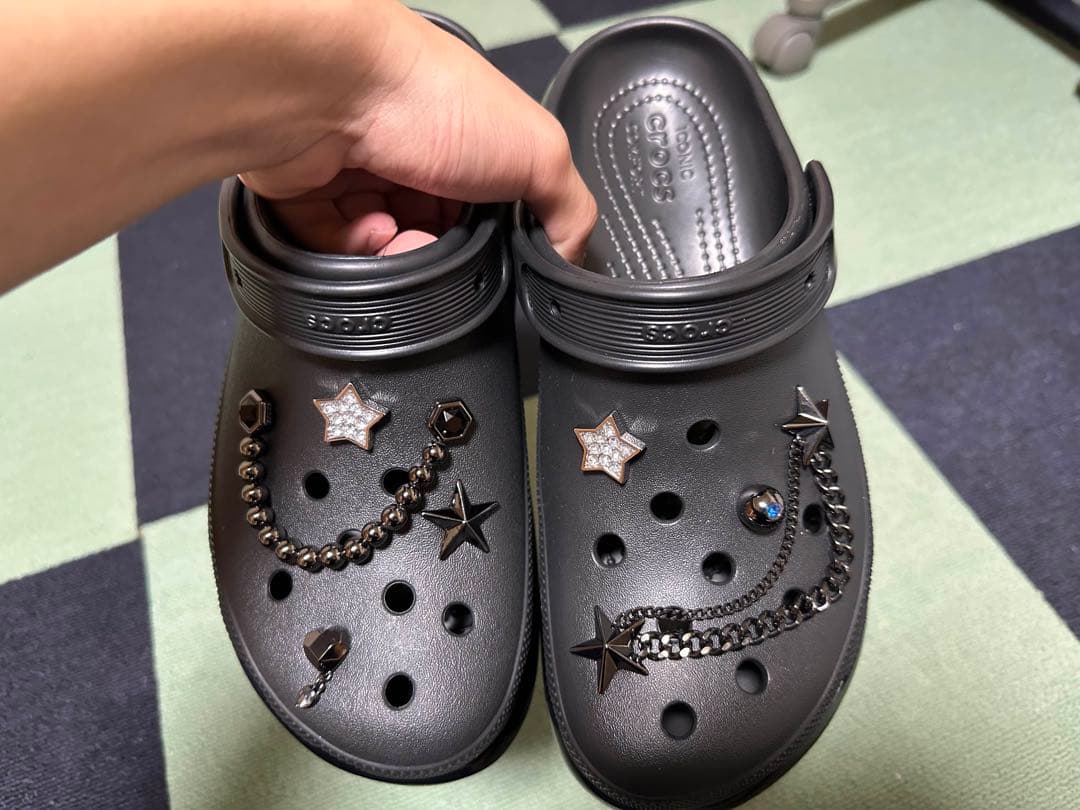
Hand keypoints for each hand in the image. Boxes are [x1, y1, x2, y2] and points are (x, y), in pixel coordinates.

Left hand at [240, 6, 595, 260]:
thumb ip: (569, 210)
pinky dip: (354, 251)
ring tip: (397, 236)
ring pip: (385, 253)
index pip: (491, 214)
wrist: (334, 84)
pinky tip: (369, 231)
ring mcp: (361, 176)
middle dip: (442, 256)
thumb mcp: (542, 153)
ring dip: (397, 258)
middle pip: (435, 240)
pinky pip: (335, 252)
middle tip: (443, 247)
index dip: (495, 242)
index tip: (496, 252)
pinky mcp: (311, 196)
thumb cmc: (433, 97)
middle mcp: (415, 155)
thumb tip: (568, 258)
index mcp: (472, 141)